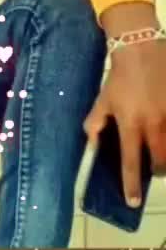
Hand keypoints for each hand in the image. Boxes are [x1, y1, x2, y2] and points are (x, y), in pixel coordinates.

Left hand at [84, 40, 165, 205]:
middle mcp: (153, 123)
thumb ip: (95, 123)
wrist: (141, 48)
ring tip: (162, 157)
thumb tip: (92, 145)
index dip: (131, 185)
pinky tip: (165, 133)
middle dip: (157, 172)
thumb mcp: (102, 99)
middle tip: (154, 172)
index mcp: (130, 124)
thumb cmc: (120, 76)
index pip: (130, 162)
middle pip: (160, 161)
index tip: (133, 202)